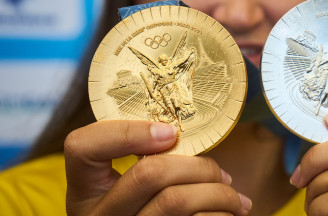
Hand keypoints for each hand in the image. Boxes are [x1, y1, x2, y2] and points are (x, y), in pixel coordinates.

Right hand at [64, 120, 251, 215]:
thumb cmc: (151, 210)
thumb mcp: (130, 189)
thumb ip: (147, 161)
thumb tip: (189, 132)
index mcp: (86, 191)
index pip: (81, 146)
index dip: (126, 132)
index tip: (169, 133)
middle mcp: (98, 215)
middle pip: (148, 173)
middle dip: (197, 166)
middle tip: (220, 174)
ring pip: (175, 200)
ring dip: (217, 193)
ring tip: (233, 196)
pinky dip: (219, 214)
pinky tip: (227, 214)